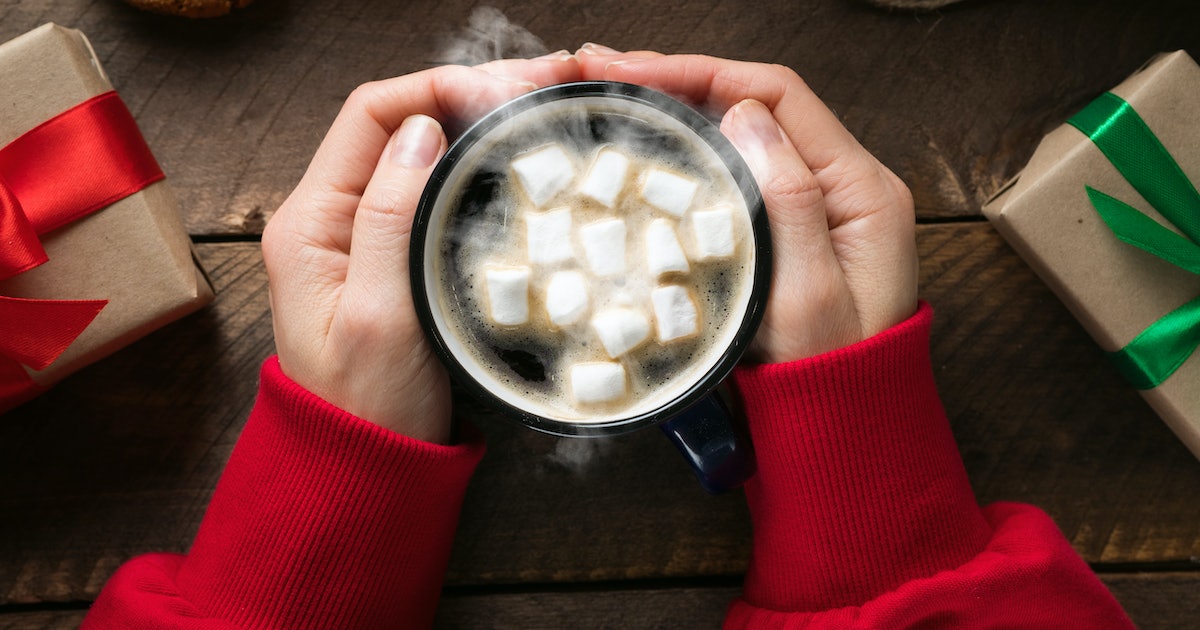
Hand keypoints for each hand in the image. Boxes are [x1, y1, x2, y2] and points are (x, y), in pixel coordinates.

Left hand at [262, 55, 580, 441]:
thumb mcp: (379, 316)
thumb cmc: (366, 409)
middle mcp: (333, 217)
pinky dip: (477, 166)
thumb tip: (422, 129)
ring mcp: (365, 235)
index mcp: (311, 222)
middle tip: (540, 88)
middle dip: (467, 93)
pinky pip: (435, 190)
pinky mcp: (397, 258)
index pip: (371, 114)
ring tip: (538, 112)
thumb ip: (390, 219)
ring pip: (422, 152)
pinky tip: (516, 161)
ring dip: (477, 124)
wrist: (367, 470)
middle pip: (399, 122)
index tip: (502, 92)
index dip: (436, 87)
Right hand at [576, 44, 916, 362]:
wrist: (840, 432)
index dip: (703, 73)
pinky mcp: (794, 228)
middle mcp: (846, 185)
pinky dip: (695, 147)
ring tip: (620, 94)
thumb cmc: (829, 377)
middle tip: (609, 73)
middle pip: (759, 102)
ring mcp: (820, 204)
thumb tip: (744, 114)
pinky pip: (743, 168)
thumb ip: (787, 198)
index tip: (637, 73)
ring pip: (747, 130)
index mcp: (861, 189)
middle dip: (684, 79)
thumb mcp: (808, 292)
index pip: (778, 95)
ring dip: (684, 106)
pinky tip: (655, 142)